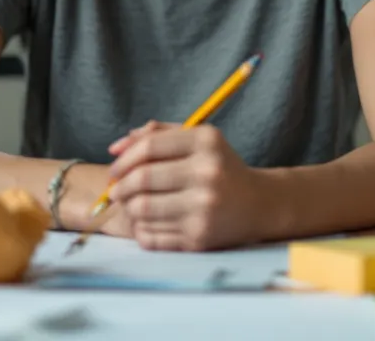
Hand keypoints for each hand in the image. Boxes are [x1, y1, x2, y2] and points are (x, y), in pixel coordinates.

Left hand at [106, 120, 269, 250]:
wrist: (259, 205)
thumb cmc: (220, 168)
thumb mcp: (198, 140)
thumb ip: (157, 134)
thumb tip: (115, 148)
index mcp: (206, 142)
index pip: (149, 147)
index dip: (124, 158)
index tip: (116, 168)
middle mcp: (207, 174)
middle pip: (141, 179)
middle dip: (120, 186)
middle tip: (117, 190)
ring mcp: (203, 209)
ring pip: (141, 210)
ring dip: (129, 208)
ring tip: (133, 205)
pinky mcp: (198, 239)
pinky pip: (150, 236)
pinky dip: (141, 229)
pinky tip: (149, 223)